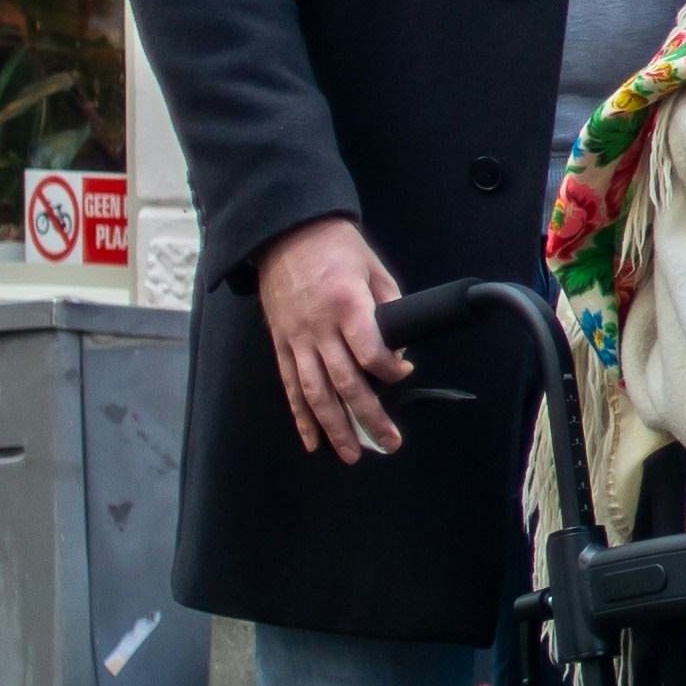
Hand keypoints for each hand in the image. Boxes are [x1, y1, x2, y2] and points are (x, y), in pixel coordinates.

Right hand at [254, 217, 409, 462]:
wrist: (285, 232)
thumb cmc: (336, 247)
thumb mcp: (374, 268)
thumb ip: (389, 308)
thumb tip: (398, 351)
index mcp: (346, 305)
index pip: (370, 352)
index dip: (391, 371)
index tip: (405, 375)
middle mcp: (318, 326)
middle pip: (345, 382)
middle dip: (369, 417)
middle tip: (389, 443)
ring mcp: (296, 338)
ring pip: (315, 392)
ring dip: (334, 427)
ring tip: (352, 453)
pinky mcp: (281, 343)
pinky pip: (290, 385)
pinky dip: (301, 416)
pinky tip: (313, 440)